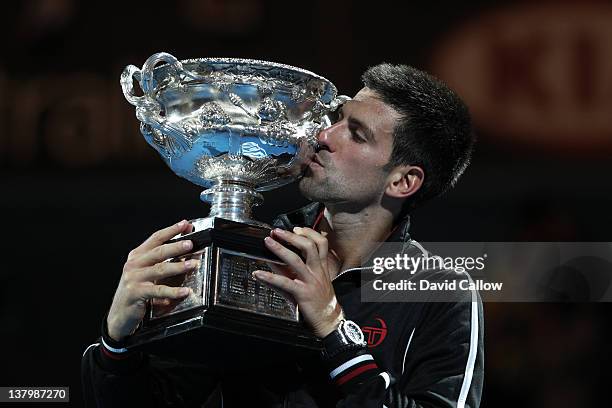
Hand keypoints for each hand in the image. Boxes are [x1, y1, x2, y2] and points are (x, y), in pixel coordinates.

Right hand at [107, 220, 197, 341]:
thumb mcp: (147, 273)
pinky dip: (173, 291)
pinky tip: (185, 291)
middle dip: (176, 246)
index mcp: (137, 256)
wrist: (119, 315)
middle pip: (158, 251)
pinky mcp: (136, 293)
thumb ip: (163, 261)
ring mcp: (133, 278)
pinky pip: (158, 290)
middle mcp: (134, 264)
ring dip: (178, 266)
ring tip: (192, 264)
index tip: (185, 224)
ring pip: (159, 269)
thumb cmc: (137, 292)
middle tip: (191, 244)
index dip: (171, 230)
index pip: (156, 238)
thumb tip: (187, 248)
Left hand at [252, 227, 343, 337]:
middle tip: (277, 231)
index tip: (296, 228)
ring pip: (296, 260)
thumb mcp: (311, 282)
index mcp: (322, 267)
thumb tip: (274, 261)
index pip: (321, 243)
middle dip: (291, 236)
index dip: (309, 232)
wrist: (330, 321)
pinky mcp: (303, 294)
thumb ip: (293, 271)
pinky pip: (284, 282)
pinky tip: (259, 274)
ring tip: (268, 242)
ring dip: (280, 249)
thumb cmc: (321, 302)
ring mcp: (311, 282)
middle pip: (308, 247)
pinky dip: (270, 277)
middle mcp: (317, 272)